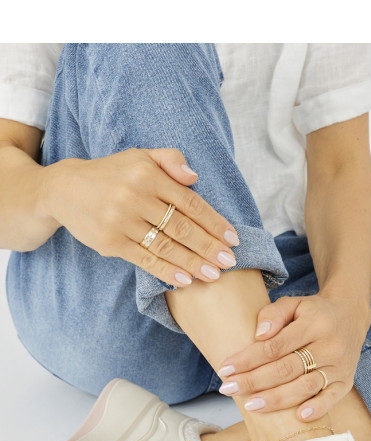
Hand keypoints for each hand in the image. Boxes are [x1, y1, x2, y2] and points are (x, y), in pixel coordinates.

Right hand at [44, 147, 238, 285]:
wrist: (65, 189)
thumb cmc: (111, 174)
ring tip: (213, 275)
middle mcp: (135, 197)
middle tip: (230, 262)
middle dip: (209, 247)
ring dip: (192, 263)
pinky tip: (184, 280)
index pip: (190, 202)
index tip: (232, 239)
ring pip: (166, 246)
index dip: (214, 222)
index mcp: (147, 175)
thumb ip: (169, 160)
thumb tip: (194, 177)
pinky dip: (166, 271)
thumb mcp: (139, 156)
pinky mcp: (111, 242)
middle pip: (182, 227)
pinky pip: (145, 259)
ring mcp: (122, 221)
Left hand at [218, 293, 370, 419]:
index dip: (249, 359)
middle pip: (287, 369)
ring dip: (276, 399)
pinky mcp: (346, 381)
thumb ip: (273, 314)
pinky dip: (317, 408)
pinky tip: (298, 417)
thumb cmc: (313, 313)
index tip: (225, 369)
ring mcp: (339, 366)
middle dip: (255, 381)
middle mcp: (329, 346)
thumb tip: (258, 335)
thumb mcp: (294, 303)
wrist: (350, 316)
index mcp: (314, 324)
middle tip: (229, 389)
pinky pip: (332, 398)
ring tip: (250, 405)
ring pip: (305, 386)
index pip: (276, 346)